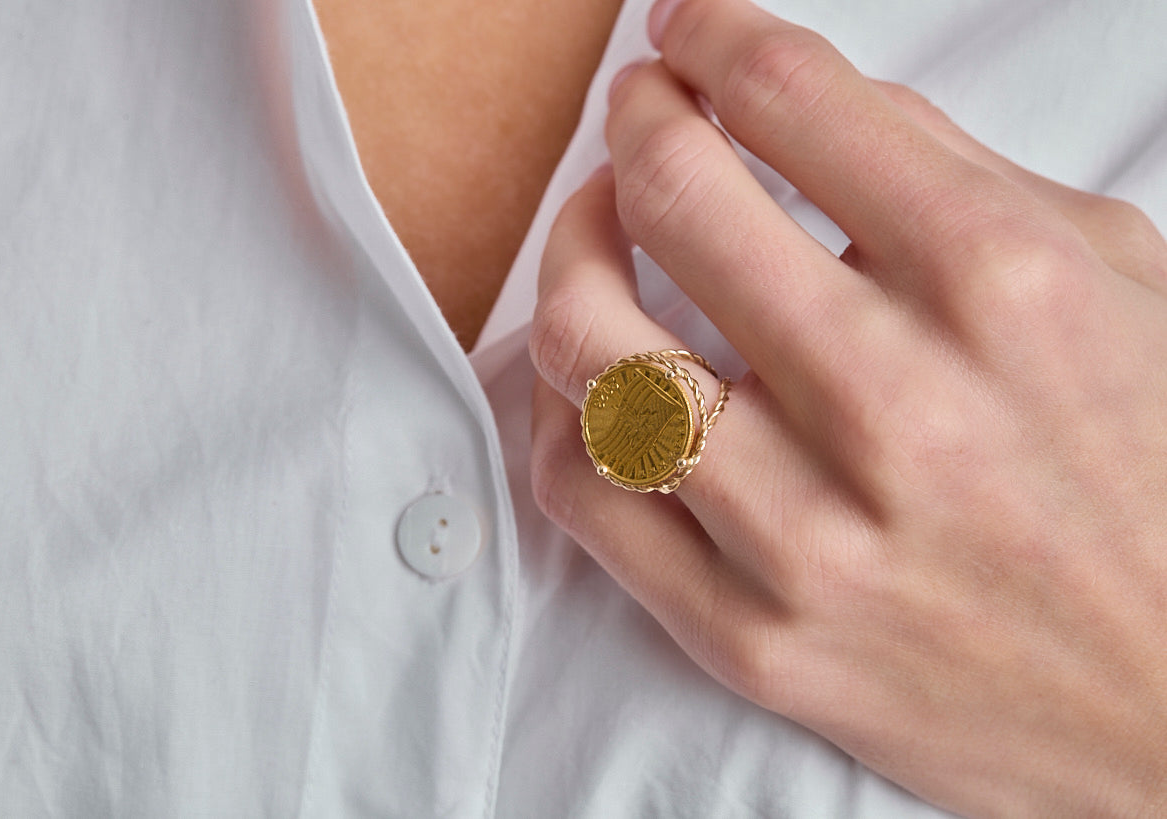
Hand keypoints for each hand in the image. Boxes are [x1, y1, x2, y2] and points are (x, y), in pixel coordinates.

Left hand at [528, 0, 1166, 814]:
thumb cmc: (1165, 479)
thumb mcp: (1118, 285)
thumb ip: (958, 177)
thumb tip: (806, 106)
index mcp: (1002, 287)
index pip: (790, 95)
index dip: (711, 35)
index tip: (686, 35)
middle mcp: (896, 406)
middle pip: (673, 196)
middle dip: (635, 121)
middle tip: (638, 114)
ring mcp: (814, 538)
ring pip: (594, 351)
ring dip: (572, 254)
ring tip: (600, 234)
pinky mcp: (757, 640)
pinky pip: (588, 498)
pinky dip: (561, 411)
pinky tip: (592, 379)